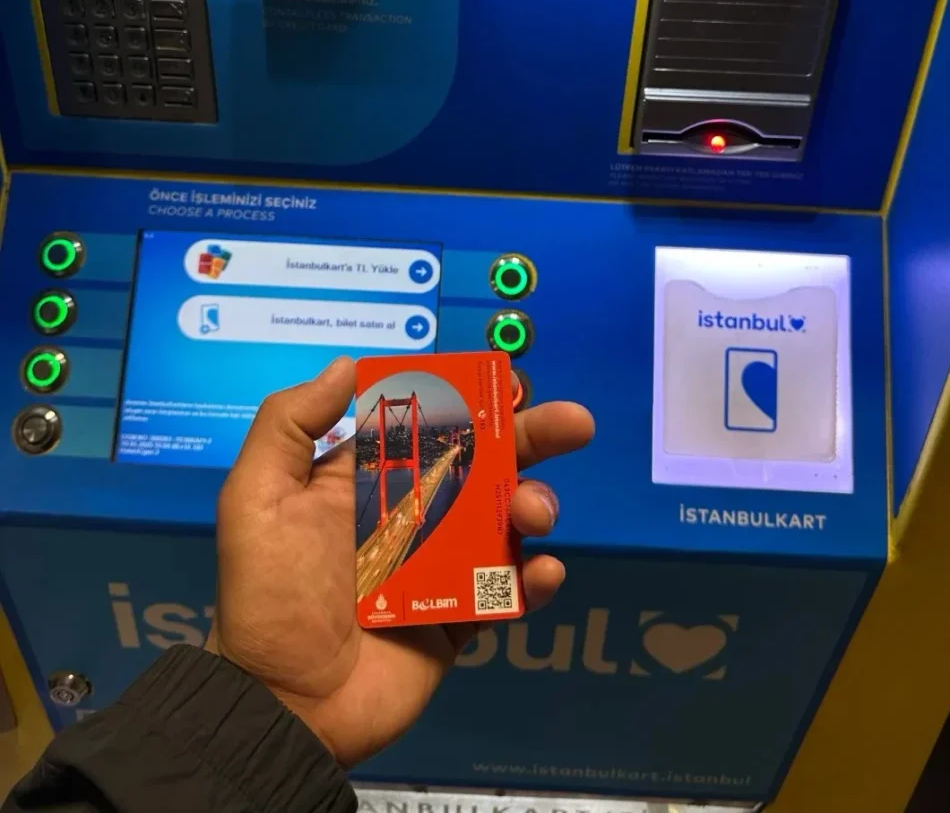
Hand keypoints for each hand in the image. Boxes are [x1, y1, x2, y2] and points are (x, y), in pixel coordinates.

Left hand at [205, 357, 592, 766]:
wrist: (282, 703)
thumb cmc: (269, 594)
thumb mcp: (257, 497)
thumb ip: (290, 424)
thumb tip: (346, 364)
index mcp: (370, 480)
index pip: (429, 424)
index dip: (471, 400)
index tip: (508, 382)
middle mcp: (414, 513)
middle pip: (484, 462)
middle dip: (532, 436)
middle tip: (574, 423)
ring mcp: (443, 566)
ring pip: (506, 520)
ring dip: (534, 504)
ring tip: (531, 512)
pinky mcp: (463, 616)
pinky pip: (511, 590)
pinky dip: (537, 578)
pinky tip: (541, 571)